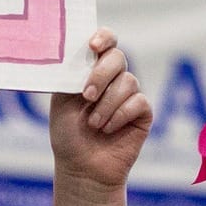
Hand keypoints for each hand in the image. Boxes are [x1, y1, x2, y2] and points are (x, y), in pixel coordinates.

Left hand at [50, 30, 152, 190]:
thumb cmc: (68, 135)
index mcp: (92, 70)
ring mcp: (129, 95)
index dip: (103, 37)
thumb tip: (82, 52)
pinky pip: (138, 102)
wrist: (82, 168)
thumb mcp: (61, 100)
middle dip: (101, 74)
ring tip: (94, 124)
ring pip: (128, 81)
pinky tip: (108, 129)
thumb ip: (72, 74)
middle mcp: (112, 78)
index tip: (92, 47)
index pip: (105, 42)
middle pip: (118, 57)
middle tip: (87, 96)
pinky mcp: (143, 113)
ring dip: (107, 104)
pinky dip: (120, 115)